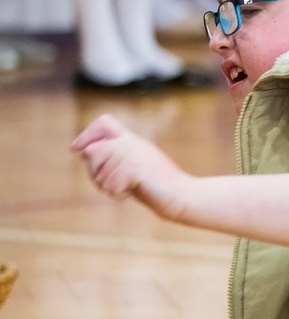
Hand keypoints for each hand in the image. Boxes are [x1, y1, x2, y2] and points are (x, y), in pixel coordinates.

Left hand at [72, 115, 191, 218]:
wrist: (182, 195)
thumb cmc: (158, 186)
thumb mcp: (133, 165)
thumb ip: (113, 156)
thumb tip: (82, 151)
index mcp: (132, 139)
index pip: (105, 122)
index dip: (88, 134)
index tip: (76, 149)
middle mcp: (131, 142)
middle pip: (92, 152)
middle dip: (94, 173)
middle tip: (115, 184)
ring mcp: (133, 154)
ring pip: (98, 172)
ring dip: (108, 187)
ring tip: (129, 188)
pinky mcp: (134, 169)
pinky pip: (109, 184)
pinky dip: (117, 194)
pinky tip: (133, 192)